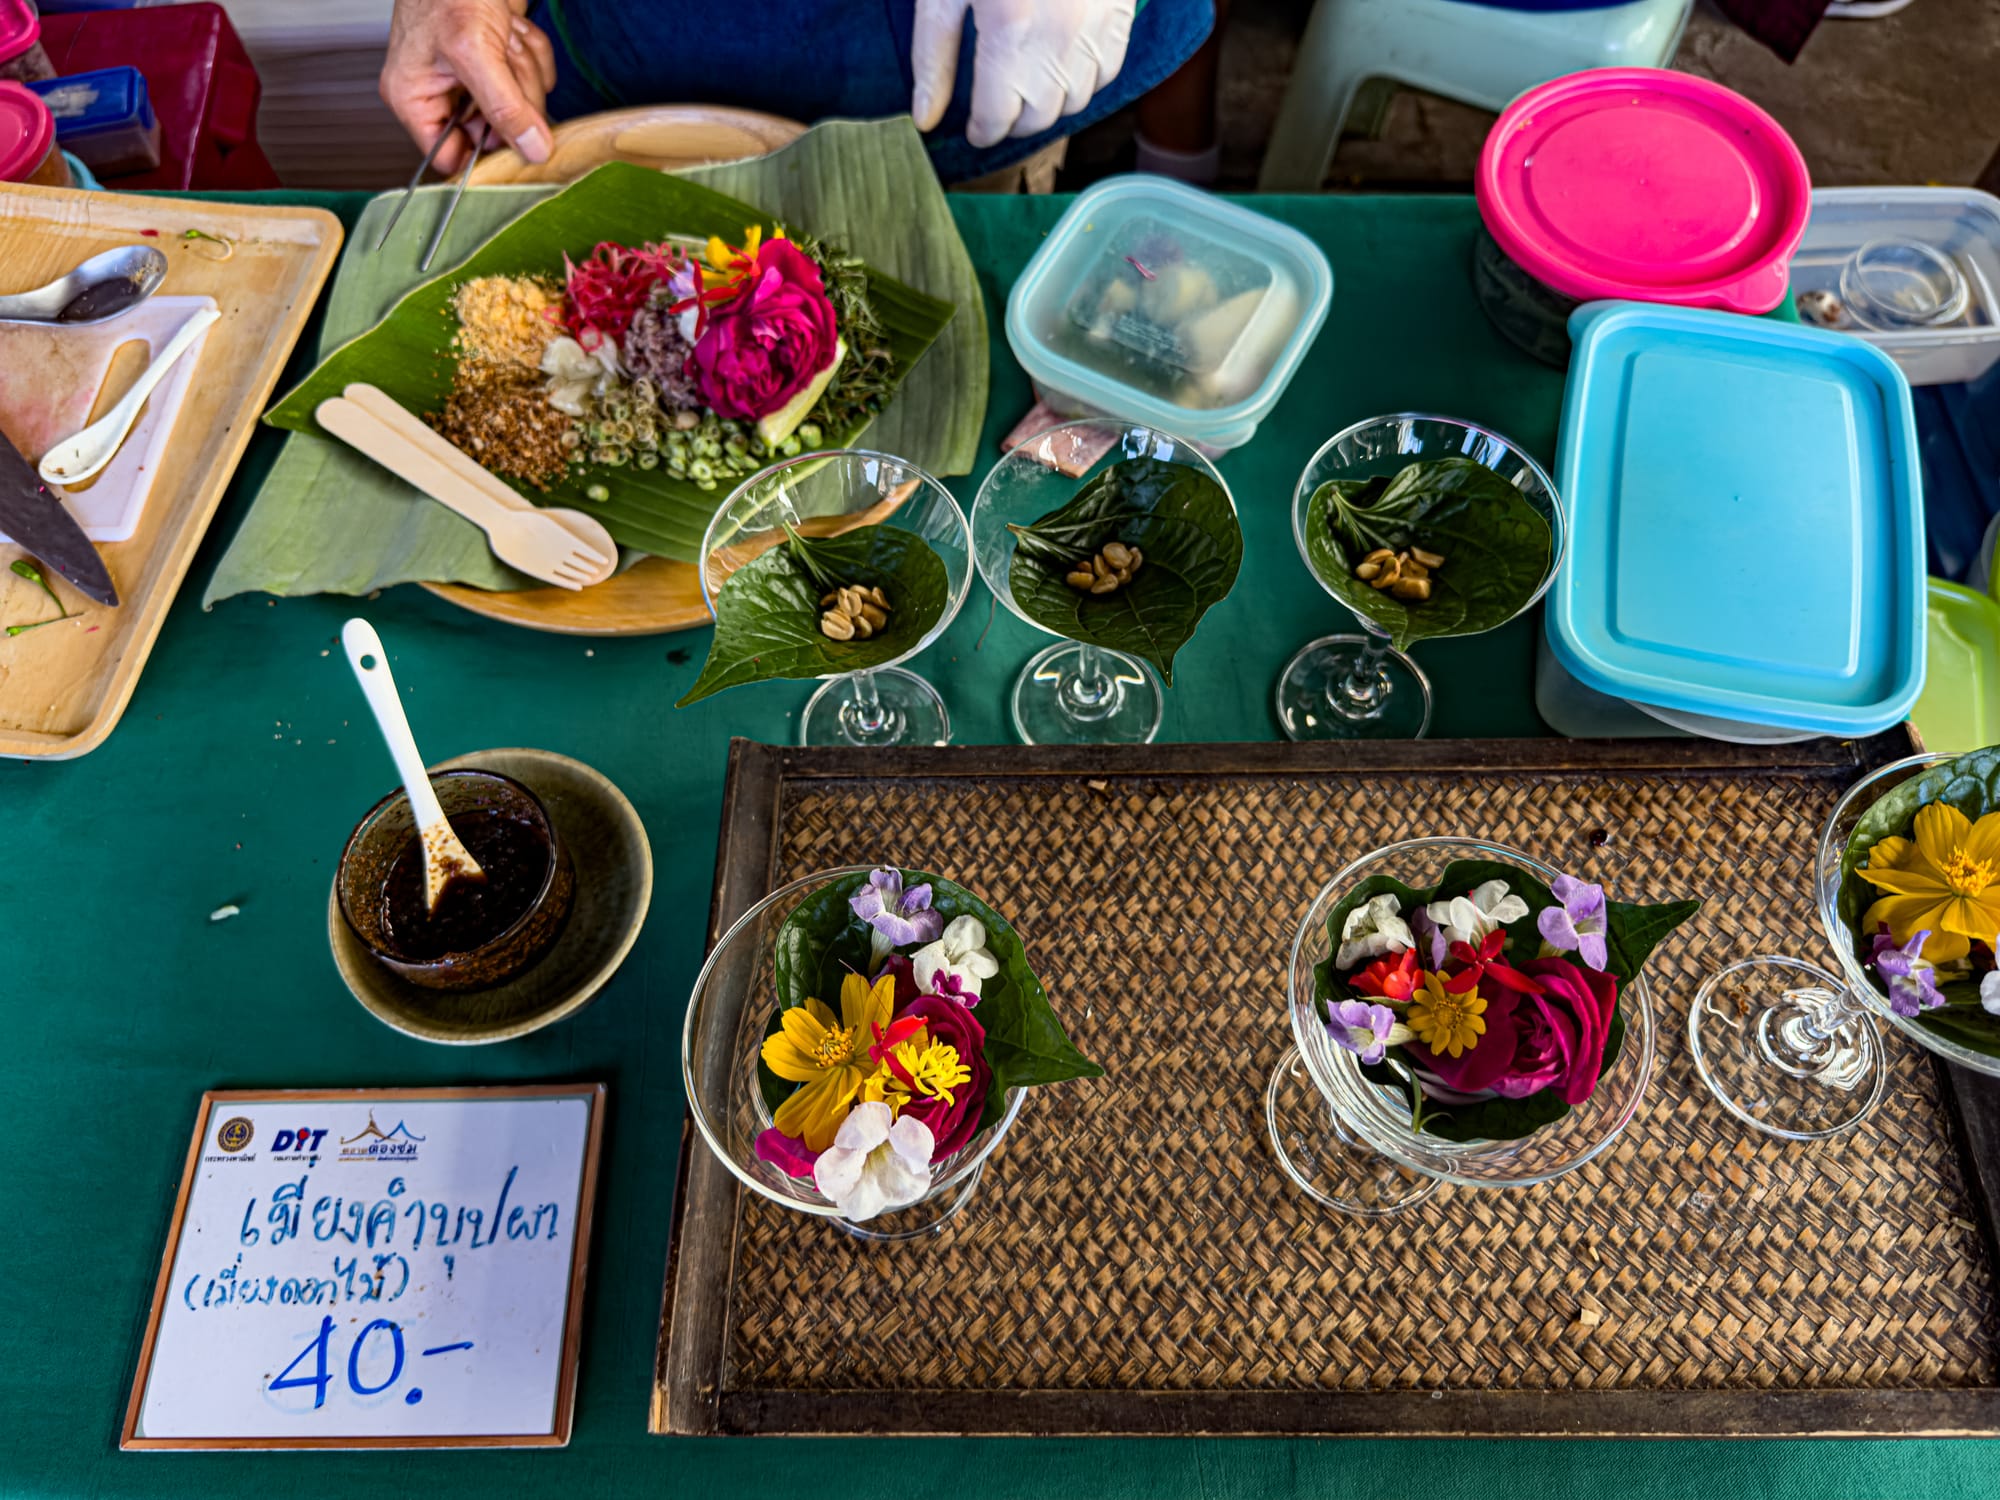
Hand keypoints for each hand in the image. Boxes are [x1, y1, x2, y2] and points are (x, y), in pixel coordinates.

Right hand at [381, 0, 557, 172]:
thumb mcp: (474, 52)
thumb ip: (504, 107)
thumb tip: (531, 152)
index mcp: (414, 97)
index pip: (451, 159)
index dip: (487, 156)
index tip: (518, 146)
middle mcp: (440, 91)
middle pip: (495, 133)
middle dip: (513, 97)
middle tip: (507, 63)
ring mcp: (471, 76)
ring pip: (520, 105)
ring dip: (524, 68)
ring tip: (506, 35)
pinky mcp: (497, 60)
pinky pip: (531, 77)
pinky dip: (532, 51)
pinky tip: (515, 29)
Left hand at [911, 0, 1136, 148]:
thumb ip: (935, 56)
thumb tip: (927, 119)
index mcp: (1009, 33)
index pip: (998, 117)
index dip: (982, 131)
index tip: (973, 129)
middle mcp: (1060, 38)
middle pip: (1040, 117)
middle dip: (1013, 120)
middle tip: (995, 105)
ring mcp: (1096, 25)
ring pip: (1077, 101)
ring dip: (1049, 103)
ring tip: (1026, 86)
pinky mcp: (1119, 12)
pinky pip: (1107, 71)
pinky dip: (1084, 79)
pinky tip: (1061, 62)